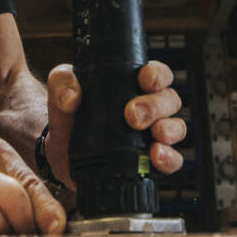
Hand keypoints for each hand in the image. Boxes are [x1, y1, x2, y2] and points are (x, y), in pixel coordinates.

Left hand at [45, 61, 186, 187]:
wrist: (59, 151)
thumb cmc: (67, 113)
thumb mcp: (60, 89)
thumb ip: (62, 84)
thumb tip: (72, 98)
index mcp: (133, 85)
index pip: (157, 74)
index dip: (158, 75)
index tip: (144, 81)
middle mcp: (149, 108)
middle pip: (170, 100)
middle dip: (156, 106)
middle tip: (133, 115)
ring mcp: (152, 135)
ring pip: (177, 128)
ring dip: (170, 130)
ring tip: (155, 135)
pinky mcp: (149, 162)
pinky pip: (172, 160)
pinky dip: (169, 159)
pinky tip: (156, 157)